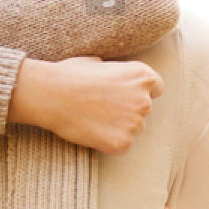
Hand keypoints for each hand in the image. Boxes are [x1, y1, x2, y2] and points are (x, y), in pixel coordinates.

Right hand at [7, 56, 162, 154]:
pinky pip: (121, 145)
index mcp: (142, 75)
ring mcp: (135, 123)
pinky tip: (91, 131)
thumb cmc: (70, 75)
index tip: (127, 96)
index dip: (141, 92)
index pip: (156, 88)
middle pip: (143, 110)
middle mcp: (144, 100)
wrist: (52, 95)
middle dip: (127, 110)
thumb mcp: (98, 63)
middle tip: (101, 108)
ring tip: (93, 118)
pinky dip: (109, 142)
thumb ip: (115, 72)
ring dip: (118, 126)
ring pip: (132, 129)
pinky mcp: (123, 143)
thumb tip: (114, 77)